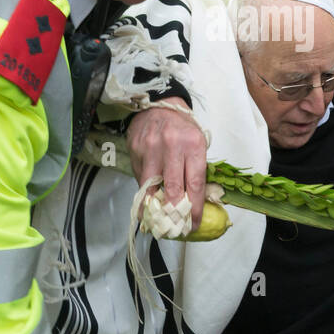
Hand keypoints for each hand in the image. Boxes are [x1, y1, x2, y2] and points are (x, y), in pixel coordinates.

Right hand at [126, 98, 206, 227]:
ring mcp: (151, 148)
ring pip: (151, 187)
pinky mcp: (135, 150)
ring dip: (155, 208)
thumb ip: (195, 170)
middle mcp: (172, 146)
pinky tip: (148, 199)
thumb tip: (194, 203)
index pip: (195, 184)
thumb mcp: (197, 143)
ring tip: (158, 221)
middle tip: (176, 228)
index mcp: (194, 145)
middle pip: (173, 189)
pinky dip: (145, 191)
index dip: (194, 208)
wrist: (158, 104)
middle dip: (175, 213)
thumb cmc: (183, 128)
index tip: (193, 224)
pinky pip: (140, 178)